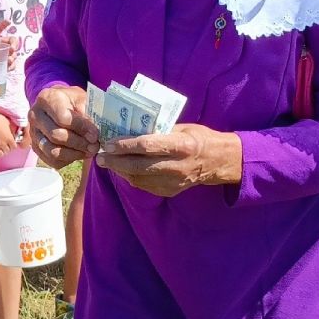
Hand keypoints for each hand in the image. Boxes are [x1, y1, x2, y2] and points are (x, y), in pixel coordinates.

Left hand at [0, 18, 11, 76]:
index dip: (3, 24)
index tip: (8, 21)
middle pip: (11, 41)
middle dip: (14, 44)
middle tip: (12, 49)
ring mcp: (1, 56)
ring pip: (12, 54)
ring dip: (13, 56)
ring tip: (9, 60)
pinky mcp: (1, 64)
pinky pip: (10, 65)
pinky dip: (12, 66)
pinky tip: (8, 67)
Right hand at [0, 103, 18, 159]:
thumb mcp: (8, 122)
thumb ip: (12, 130)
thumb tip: (14, 134)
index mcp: (9, 138)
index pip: (14, 147)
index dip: (13, 145)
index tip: (11, 143)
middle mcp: (3, 143)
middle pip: (7, 151)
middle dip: (7, 148)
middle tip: (4, 144)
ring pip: (1, 154)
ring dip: (1, 152)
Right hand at [28, 86, 96, 168]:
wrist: (61, 105)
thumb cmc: (73, 102)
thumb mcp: (82, 99)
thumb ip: (87, 113)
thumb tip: (92, 132)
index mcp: (46, 99)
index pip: (62, 118)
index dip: (80, 128)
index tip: (94, 134)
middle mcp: (35, 115)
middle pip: (56, 135)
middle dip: (79, 143)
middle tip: (94, 146)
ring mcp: (33, 133)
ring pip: (52, 151)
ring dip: (74, 154)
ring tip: (88, 151)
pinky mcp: (36, 147)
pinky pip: (51, 160)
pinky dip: (67, 160)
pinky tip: (78, 153)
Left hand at [97, 123, 242, 197]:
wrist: (218, 162)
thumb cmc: (198, 138)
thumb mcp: (182, 127)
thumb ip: (158, 130)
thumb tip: (130, 128)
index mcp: (182, 145)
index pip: (147, 146)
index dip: (125, 145)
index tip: (108, 143)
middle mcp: (177, 166)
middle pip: (139, 166)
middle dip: (115, 162)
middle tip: (99, 156)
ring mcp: (174, 181)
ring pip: (139, 179)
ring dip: (119, 170)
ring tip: (107, 162)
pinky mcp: (170, 191)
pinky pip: (145, 186)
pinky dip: (130, 177)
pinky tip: (122, 169)